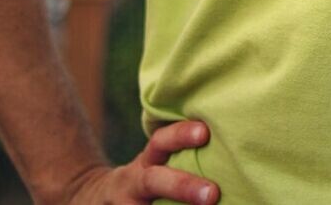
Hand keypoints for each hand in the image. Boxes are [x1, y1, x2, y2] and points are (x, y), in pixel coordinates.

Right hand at [64, 121, 218, 204]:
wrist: (97, 198)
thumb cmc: (150, 175)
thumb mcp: (159, 159)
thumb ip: (184, 153)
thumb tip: (232, 147)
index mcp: (148, 161)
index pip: (161, 141)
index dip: (181, 135)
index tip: (204, 132)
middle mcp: (136, 183)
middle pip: (155, 181)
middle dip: (183, 187)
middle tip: (212, 194)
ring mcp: (129, 204)